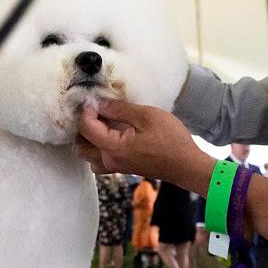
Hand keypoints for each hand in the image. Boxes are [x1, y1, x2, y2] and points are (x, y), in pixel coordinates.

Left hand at [76, 99, 214, 192]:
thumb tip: (100, 103)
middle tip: (95, 110)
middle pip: (81, 145)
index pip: (85, 128)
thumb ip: (120, 109)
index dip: (86, 110)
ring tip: (101, 122)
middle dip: (83, 126)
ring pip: (89, 156)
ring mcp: (115, 167)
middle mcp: (109, 161)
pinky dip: (99, 147)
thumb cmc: (171, 140)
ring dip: (89, 139)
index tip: (95, 99)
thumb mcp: (147, 116)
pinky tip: (112, 133)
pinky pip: (100, 160)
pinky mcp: (123, 168)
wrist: (187, 165)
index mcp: (113, 148)